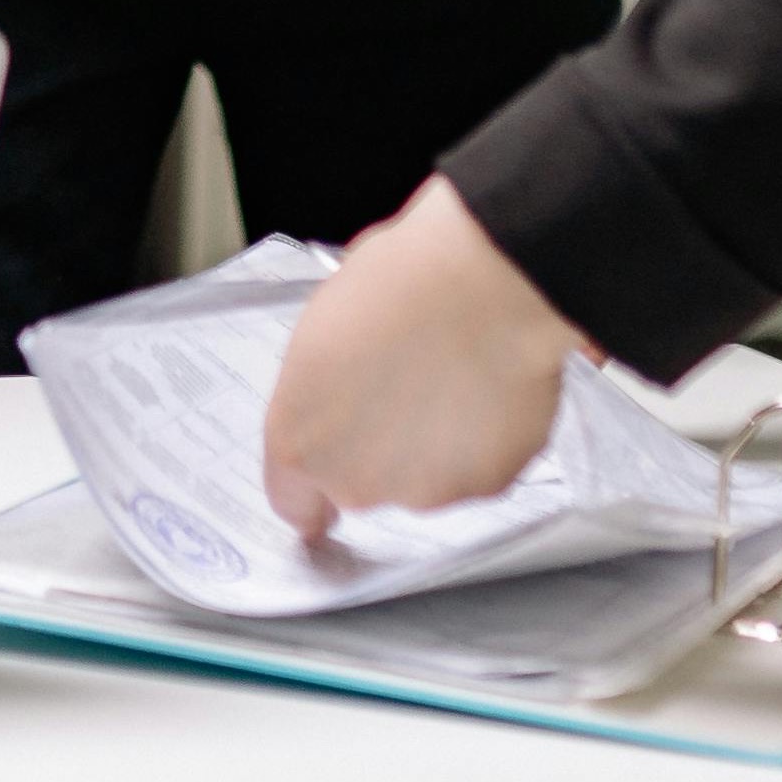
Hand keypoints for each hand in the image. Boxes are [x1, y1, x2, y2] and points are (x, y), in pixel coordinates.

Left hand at [261, 177, 588, 532]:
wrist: (489, 281)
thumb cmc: (403, 282)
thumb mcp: (324, 328)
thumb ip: (322, 390)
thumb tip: (341, 390)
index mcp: (299, 439)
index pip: (292, 501)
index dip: (311, 490)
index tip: (325, 480)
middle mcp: (354, 480)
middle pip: (360, 486)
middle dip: (377, 451)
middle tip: (401, 393)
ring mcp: (423, 490)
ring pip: (422, 481)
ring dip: (432, 447)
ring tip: (451, 381)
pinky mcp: (485, 485)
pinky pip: (478, 471)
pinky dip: (482, 443)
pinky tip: (487, 391)